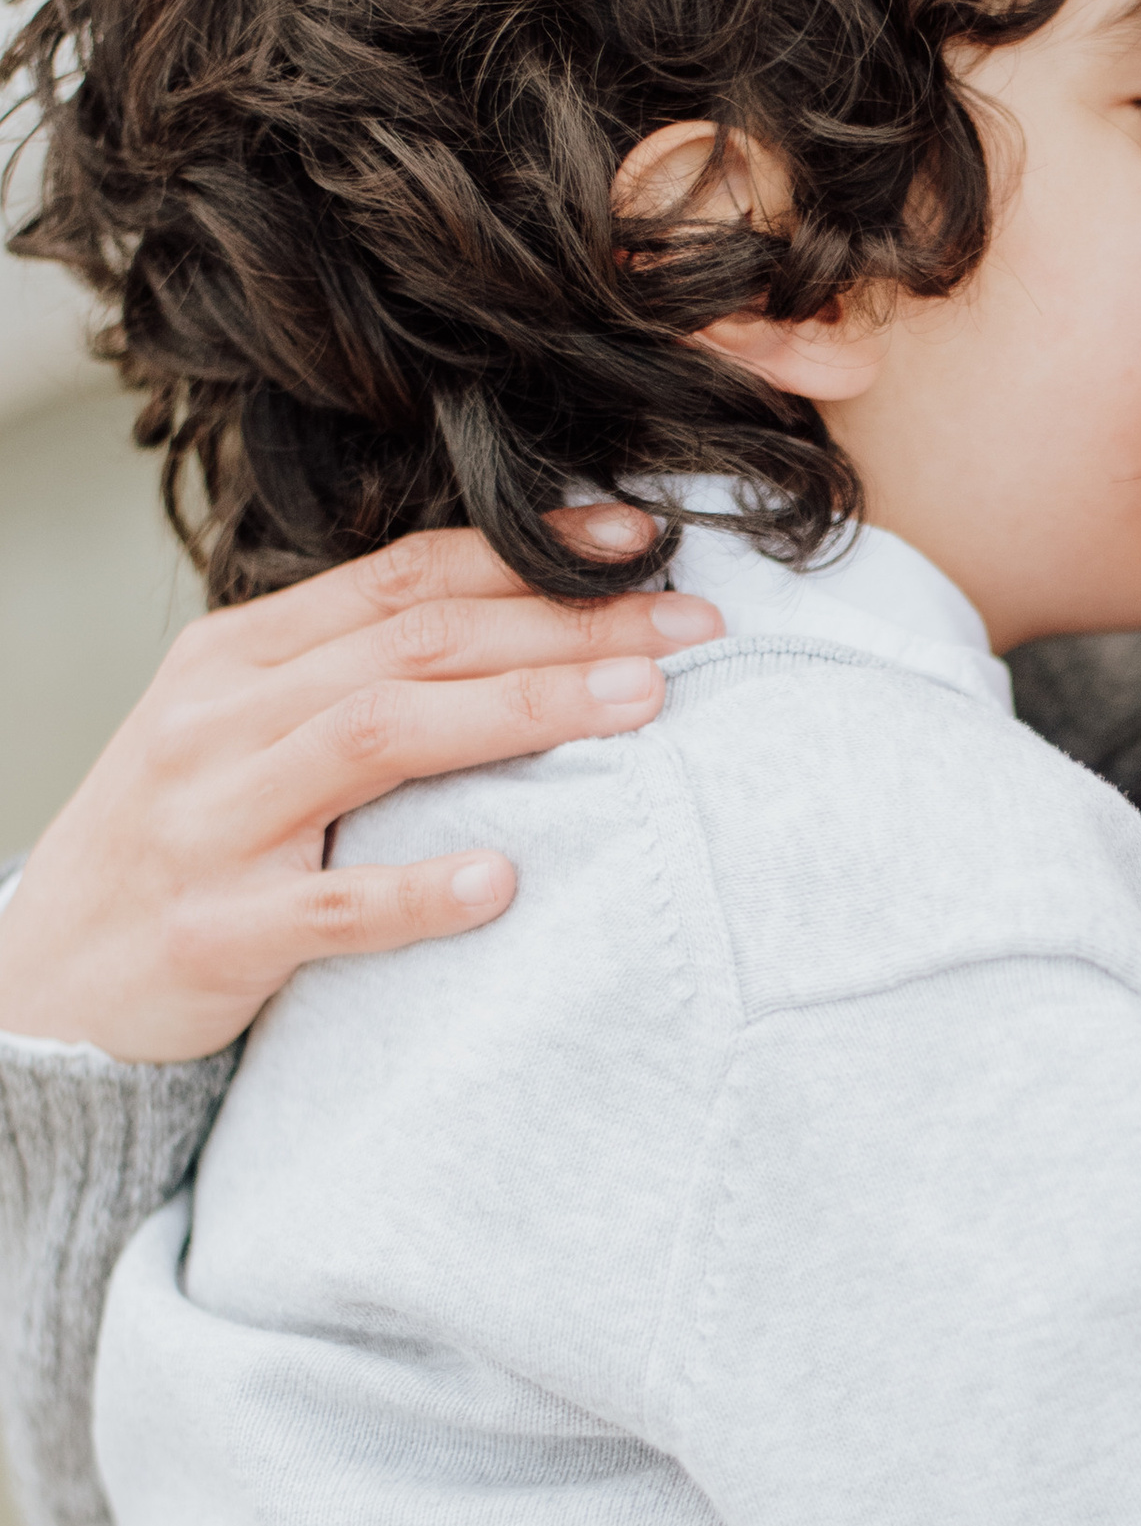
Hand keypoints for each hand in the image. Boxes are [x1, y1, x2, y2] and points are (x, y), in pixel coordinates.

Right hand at [0, 507, 717, 1059]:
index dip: (524, 555)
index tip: (641, 542)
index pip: (400, 581)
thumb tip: (510, 634)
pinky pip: (329, 906)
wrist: (39, 983)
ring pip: (379, 738)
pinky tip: (503, 883)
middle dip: (563, 625)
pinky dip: (418, 891)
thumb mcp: (239, 738)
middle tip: (692, 625)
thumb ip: (348, 683)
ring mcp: (212, 823)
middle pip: (414, 646)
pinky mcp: (216, 931)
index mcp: (236, 659)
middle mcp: (221, 719)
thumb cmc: (173, 853)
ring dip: (520, 714)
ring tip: (639, 704)